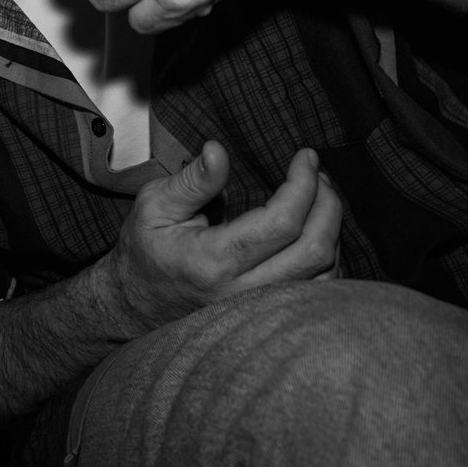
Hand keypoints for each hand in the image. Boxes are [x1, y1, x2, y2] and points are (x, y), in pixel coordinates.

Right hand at [102, 141, 340, 334]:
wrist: (135, 307)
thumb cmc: (146, 251)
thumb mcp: (155, 206)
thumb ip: (192, 181)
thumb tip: (218, 150)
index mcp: (213, 260)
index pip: (281, 222)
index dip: (303, 183)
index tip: (305, 157)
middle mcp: (241, 291)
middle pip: (314, 249)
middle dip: (328, 203)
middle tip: (319, 174)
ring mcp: (258, 310)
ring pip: (323, 274)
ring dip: (332, 230)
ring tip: (321, 197)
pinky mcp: (267, 316)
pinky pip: (319, 291)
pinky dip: (328, 256)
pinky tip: (318, 230)